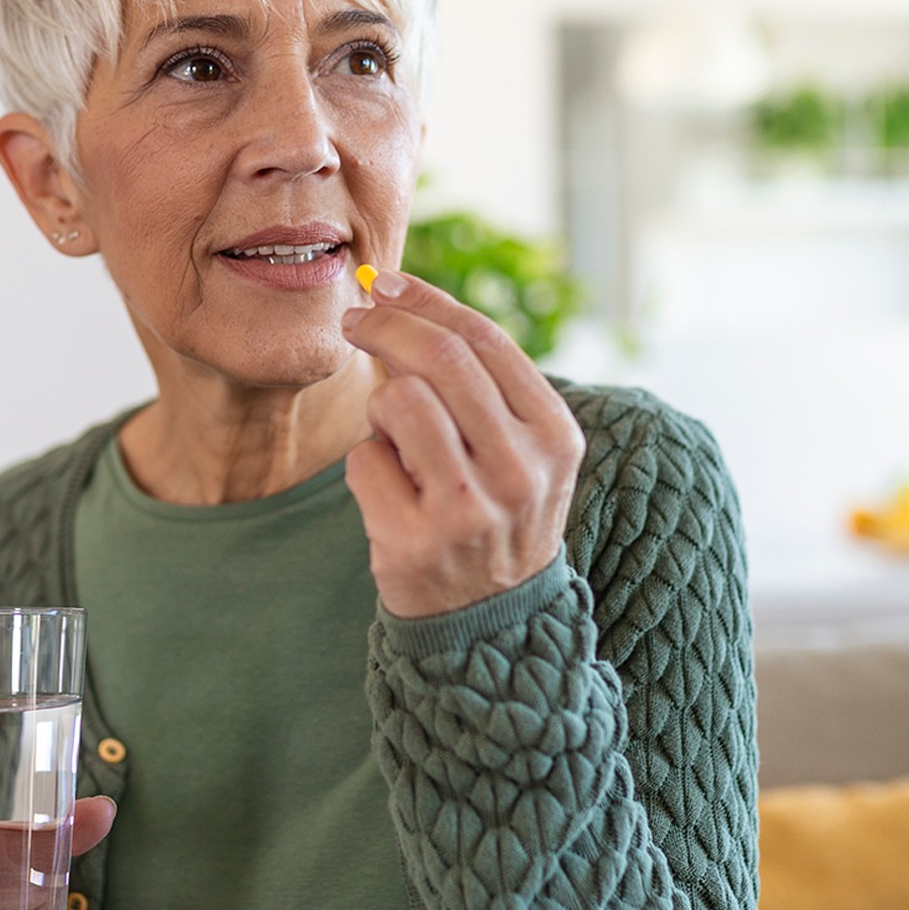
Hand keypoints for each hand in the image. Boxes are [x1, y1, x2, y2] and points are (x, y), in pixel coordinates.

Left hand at [340, 271, 583, 617]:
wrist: (494, 625)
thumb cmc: (495, 514)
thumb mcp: (516, 450)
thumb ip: (475, 383)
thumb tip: (395, 298)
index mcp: (555, 436)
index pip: (485, 339)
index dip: (427, 300)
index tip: (386, 284)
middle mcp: (520, 471)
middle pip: (439, 357)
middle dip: (385, 325)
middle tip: (354, 320)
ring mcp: (468, 511)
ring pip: (398, 402)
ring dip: (381, 410)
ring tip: (397, 443)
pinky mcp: (414, 543)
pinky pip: (364, 461)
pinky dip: (367, 467)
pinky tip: (392, 496)